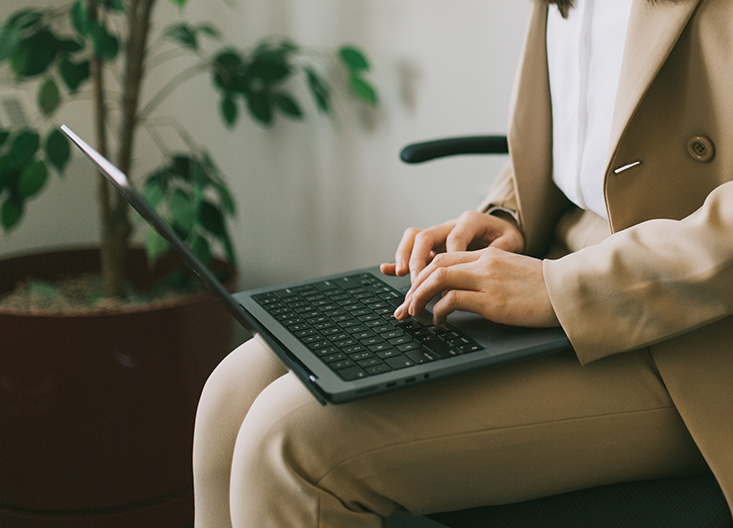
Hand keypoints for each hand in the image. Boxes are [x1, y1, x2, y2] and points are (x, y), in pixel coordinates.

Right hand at [380, 210, 523, 280]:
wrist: (501, 230)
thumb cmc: (505, 237)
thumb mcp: (511, 241)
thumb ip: (500, 249)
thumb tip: (486, 259)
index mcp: (470, 221)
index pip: (454, 239)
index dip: (450, 259)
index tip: (450, 281)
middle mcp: (450, 225)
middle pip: (426, 236)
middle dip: (419, 259)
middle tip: (418, 280)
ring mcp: (439, 235)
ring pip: (414, 239)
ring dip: (405, 257)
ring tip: (402, 275)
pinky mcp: (432, 246)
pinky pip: (410, 249)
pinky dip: (398, 260)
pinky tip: (387, 270)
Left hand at [393, 247, 558, 327]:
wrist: (571, 292)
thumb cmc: (545, 287)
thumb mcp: (512, 272)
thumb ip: (488, 274)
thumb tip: (462, 290)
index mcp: (488, 255)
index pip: (443, 257)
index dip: (423, 274)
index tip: (414, 291)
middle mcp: (484, 263)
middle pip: (434, 266)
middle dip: (413, 287)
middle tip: (404, 306)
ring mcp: (487, 281)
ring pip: (437, 280)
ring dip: (419, 297)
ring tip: (413, 313)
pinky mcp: (492, 301)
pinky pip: (452, 301)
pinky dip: (439, 311)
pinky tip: (438, 321)